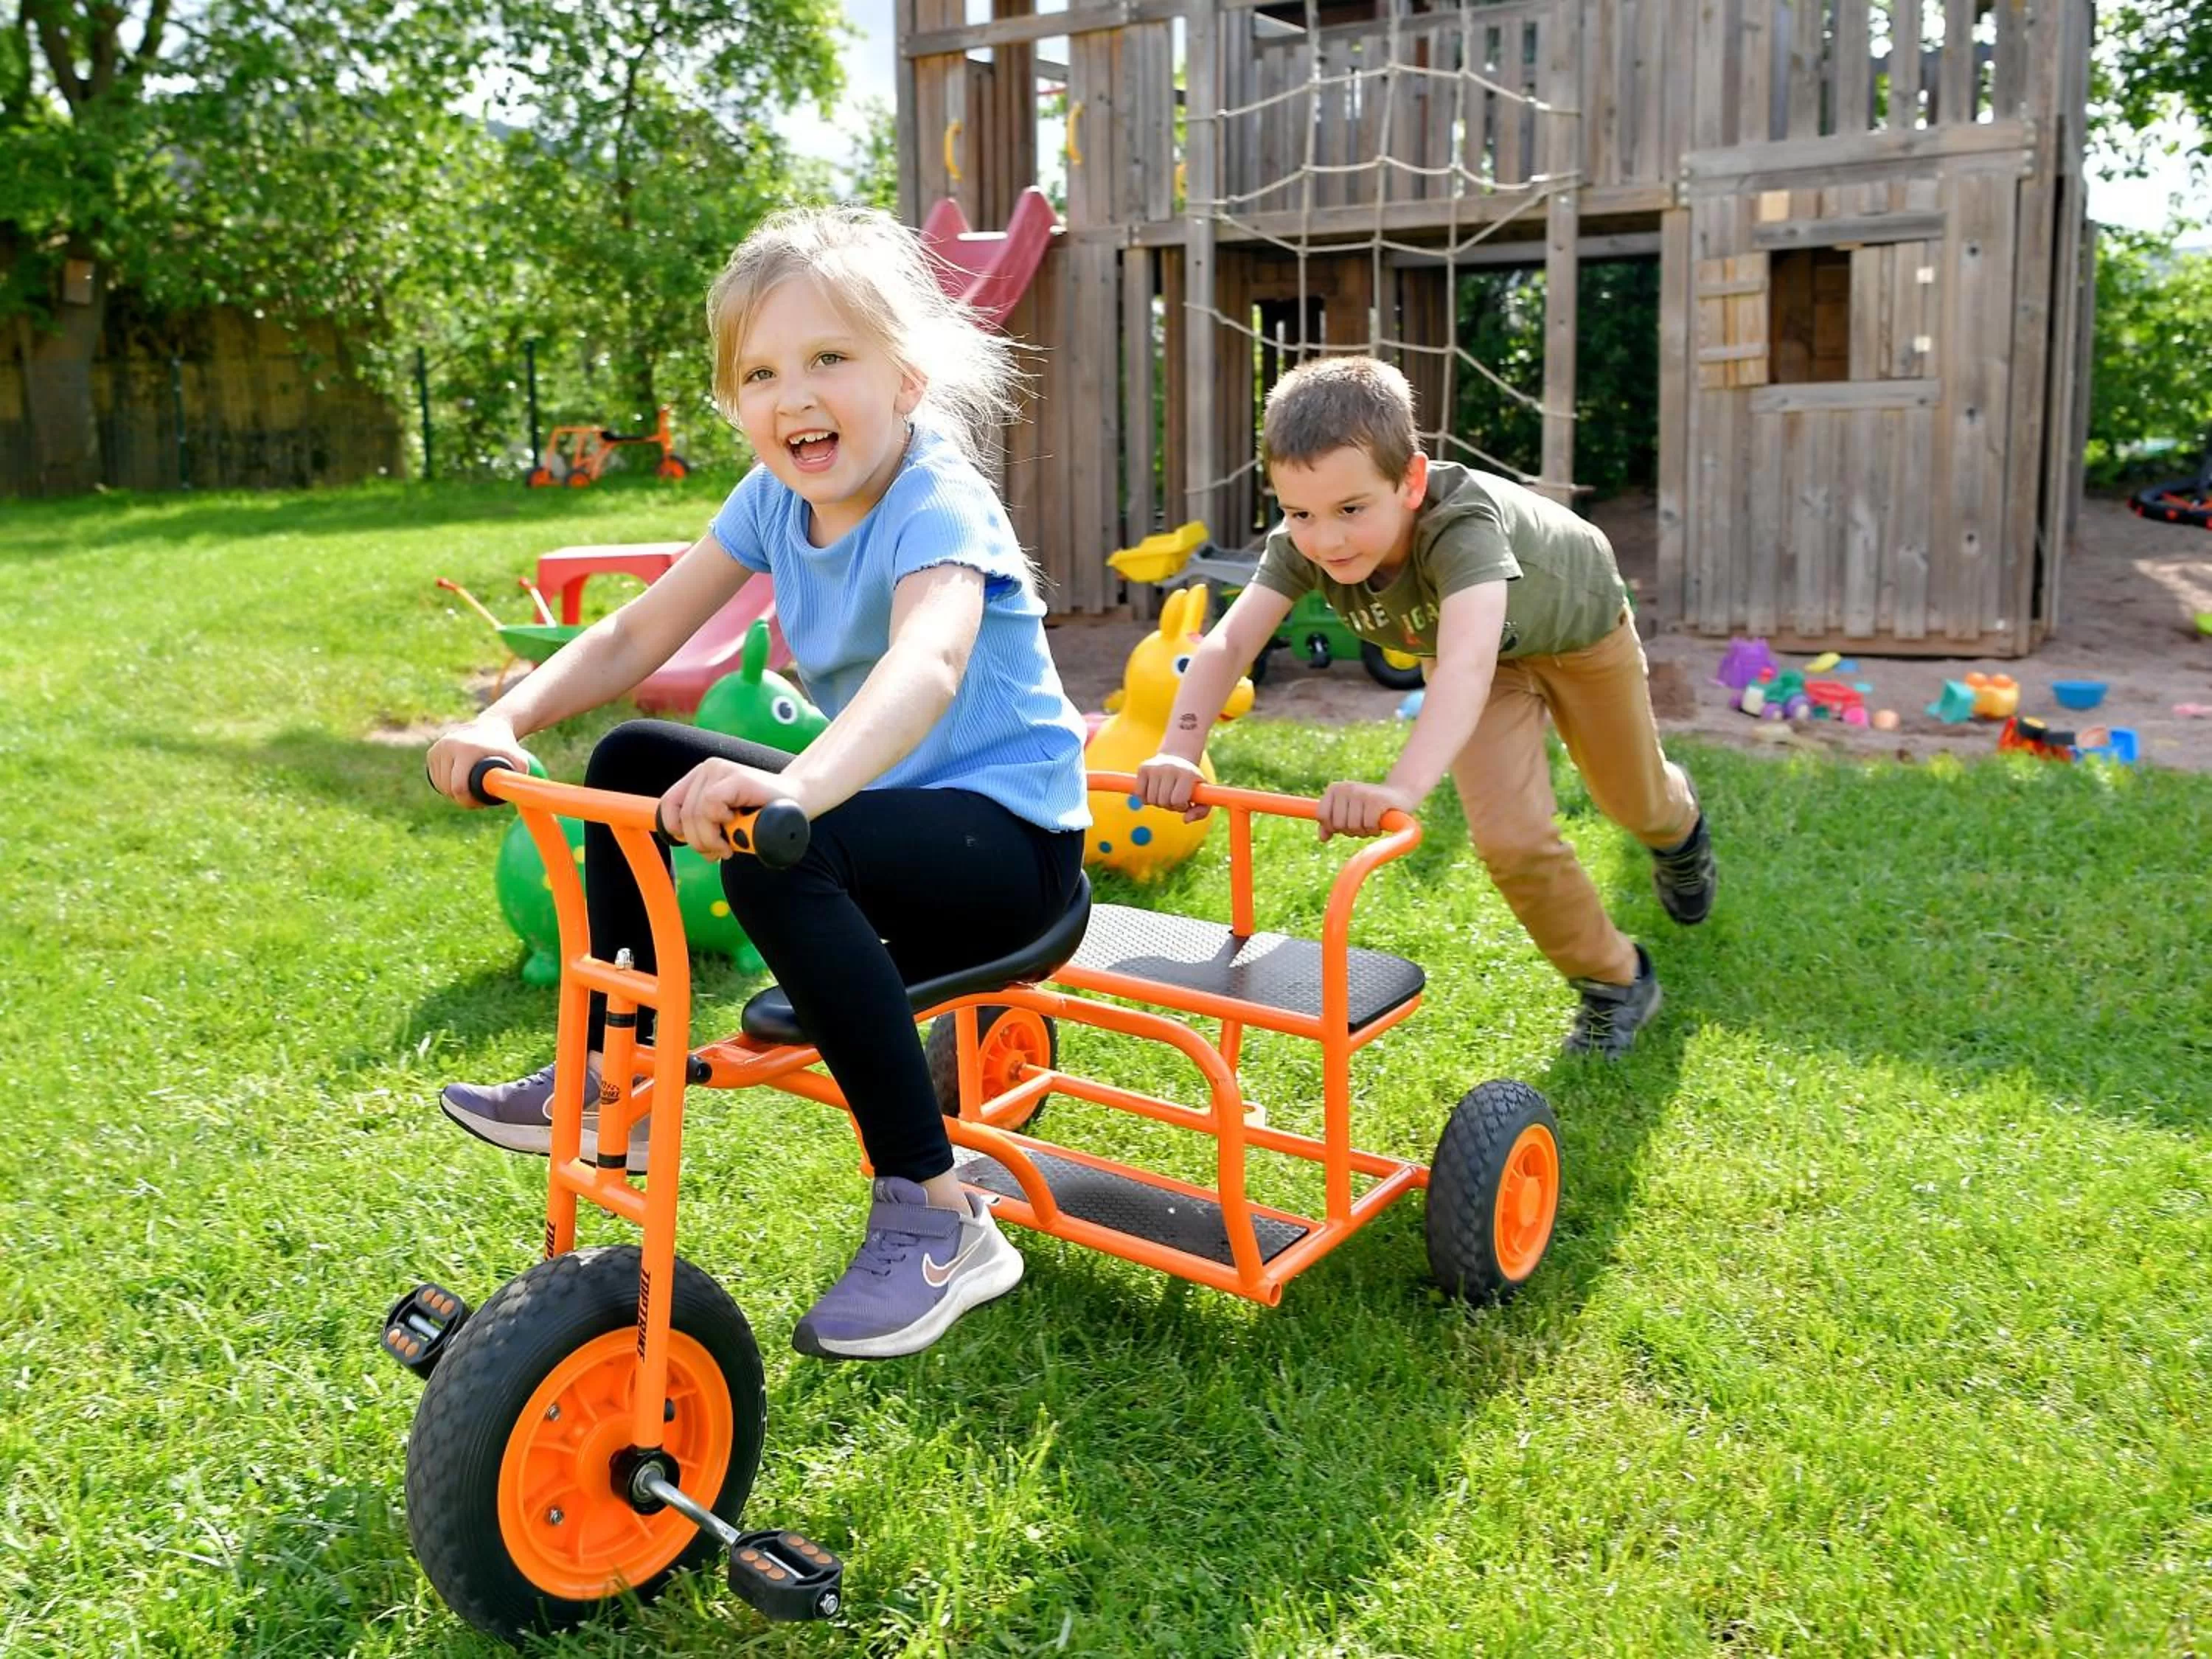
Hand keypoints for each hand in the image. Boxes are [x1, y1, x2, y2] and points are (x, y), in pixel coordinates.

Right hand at [426, 718, 530, 806]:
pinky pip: (434, 777)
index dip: (467, 801)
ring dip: (452, 792)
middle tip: (476, 800)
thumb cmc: (506, 746)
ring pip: (440, 784)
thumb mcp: (519, 758)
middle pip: (448, 788)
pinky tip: (457, 782)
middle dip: (461, 799)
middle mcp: (448, 747)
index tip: (479, 803)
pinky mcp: (432, 751)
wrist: (491, 726)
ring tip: (469, 791)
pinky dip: (444, 784)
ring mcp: (438, 748)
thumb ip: (522, 775)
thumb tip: (521, 793)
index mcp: (465, 750)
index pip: (458, 787)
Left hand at [659, 758, 805, 859]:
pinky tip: (738, 824)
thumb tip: (680, 837)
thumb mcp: (727, 820)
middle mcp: (708, 769)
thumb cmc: (764, 815)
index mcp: (702, 778)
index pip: (670, 804)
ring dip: (712, 839)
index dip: (675, 829)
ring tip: (730, 845)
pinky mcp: (736, 777)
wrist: (800, 801)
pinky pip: (712, 805)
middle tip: (721, 852)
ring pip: (697, 814)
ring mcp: (721, 770)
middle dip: (700, 843)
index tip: (692, 844)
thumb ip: (706, 823)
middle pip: (685, 815)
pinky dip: (723, 823)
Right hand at [1136, 752, 1209, 821]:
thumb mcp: (1203, 795)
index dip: (1181, 806)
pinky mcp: (1143, 768)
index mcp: (1187, 774)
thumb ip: (1201, 812)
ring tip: (1165, 794)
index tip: (1185, 801)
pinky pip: (1139, 794)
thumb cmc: (1191, 782)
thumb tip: (1185, 820)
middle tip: (1174, 798)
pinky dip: (1146, 798)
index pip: (1177, 800)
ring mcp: (1154, 767)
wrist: (1178, 757)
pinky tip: (1154, 792)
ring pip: (1150, 800)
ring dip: (1158, 802)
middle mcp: (1170, 768)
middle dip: (1169, 805)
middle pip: (1163, 801)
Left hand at [1315, 780, 1414, 841]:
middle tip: (1362, 823)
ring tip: (1372, 822)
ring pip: (1353, 827)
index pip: (1322, 815)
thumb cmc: (1370, 807)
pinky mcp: (1376, 800)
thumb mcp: (1348, 814)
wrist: (1400, 796)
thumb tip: (1322, 838)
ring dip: (1364, 832)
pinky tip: (1380, 823)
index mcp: (1335, 788)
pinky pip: (1368, 825)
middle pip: (1337, 824)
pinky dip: (1374, 830)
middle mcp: (1346, 787)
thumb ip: (1331, 824)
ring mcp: (1361, 792)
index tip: (1344, 825)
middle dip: (1350, 830)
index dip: (1332, 827)